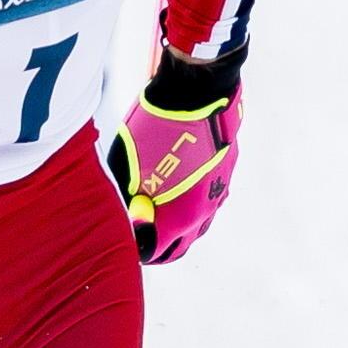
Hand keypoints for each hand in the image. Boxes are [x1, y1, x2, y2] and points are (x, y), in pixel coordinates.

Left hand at [107, 48, 243, 263]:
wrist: (196, 95)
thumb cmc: (153, 129)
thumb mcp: (125, 166)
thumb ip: (125, 199)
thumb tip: (126, 217)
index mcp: (177, 218)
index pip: (153, 252)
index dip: (136, 250)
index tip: (124, 241)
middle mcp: (201, 214)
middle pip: (177, 248)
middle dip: (156, 247)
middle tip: (138, 235)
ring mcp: (216, 196)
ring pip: (195, 228)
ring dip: (175, 229)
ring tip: (154, 215)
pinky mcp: (224, 177)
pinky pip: (206, 204)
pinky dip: (190, 208)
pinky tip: (174, 192)